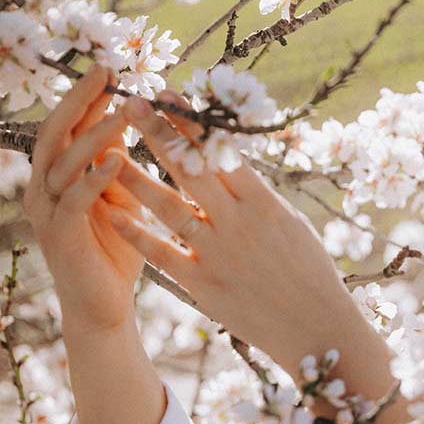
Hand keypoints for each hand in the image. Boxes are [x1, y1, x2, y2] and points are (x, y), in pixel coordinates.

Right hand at [22, 65, 142, 332]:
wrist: (104, 309)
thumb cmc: (116, 250)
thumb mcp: (122, 198)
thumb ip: (118, 163)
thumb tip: (130, 121)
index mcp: (54, 176)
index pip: (66, 125)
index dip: (85, 96)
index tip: (109, 66)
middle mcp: (42, 189)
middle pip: (54, 132)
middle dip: (79, 99)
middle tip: (104, 70)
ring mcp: (46, 212)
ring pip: (64, 162)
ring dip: (94, 133)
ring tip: (123, 109)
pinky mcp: (61, 236)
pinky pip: (75, 199)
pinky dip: (96, 177)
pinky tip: (119, 159)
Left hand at [103, 90, 374, 370]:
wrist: (317, 329)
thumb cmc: (311, 273)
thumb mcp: (292, 224)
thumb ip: (257, 196)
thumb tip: (228, 163)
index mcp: (265, 203)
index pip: (221, 152)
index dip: (191, 121)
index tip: (167, 94)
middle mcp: (239, 224)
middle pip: (191, 169)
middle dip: (158, 133)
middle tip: (129, 103)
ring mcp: (219, 255)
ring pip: (168, 208)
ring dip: (134, 178)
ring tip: (105, 152)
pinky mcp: (204, 286)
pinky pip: (161, 254)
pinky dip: (134, 233)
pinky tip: (109, 212)